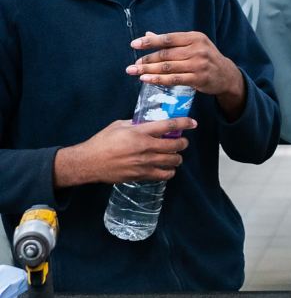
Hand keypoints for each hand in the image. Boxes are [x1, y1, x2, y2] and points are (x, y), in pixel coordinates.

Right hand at [54, 117, 196, 187]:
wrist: (89, 162)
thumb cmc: (102, 141)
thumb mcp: (119, 125)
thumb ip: (136, 124)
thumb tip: (149, 122)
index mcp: (140, 132)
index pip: (169, 125)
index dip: (184, 123)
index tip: (193, 122)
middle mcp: (145, 147)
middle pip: (176, 145)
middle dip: (183, 143)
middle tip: (182, 141)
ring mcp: (144, 163)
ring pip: (173, 161)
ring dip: (177, 157)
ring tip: (174, 155)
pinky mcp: (141, 175)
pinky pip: (163, 175)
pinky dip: (169, 171)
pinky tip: (166, 168)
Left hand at [127, 31, 245, 119]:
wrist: (226, 74)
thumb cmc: (205, 57)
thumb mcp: (192, 45)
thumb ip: (171, 41)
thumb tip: (147, 35)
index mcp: (195, 37)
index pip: (168, 38)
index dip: (150, 42)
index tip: (134, 44)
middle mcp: (198, 49)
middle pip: (166, 54)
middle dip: (147, 60)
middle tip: (133, 65)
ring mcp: (199, 64)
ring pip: (168, 67)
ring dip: (149, 70)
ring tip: (135, 72)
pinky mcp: (199, 78)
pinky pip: (174, 79)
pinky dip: (159, 79)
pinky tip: (147, 80)